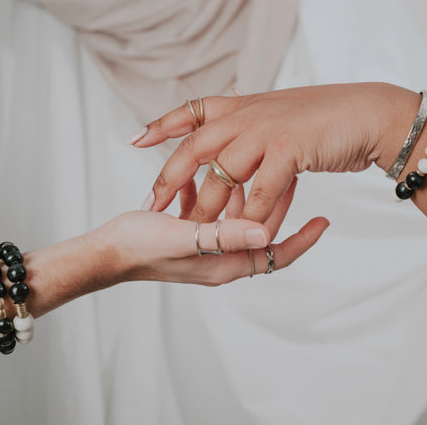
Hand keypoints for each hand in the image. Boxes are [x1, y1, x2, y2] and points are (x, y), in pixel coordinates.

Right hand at [95, 180, 328, 285]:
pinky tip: (204, 171)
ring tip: (252, 164)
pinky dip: (213, 189)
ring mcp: (205, 242)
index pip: (275, 255)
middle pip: (260, 228)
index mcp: (223, 262)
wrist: (103, 252)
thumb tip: (265, 231)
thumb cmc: (137, 249)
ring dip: (243, 190)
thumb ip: (222, 235)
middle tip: (292, 173)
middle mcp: (219, 254)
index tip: (323, 220)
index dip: (302, 240)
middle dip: (276, 201)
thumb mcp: (180, 239)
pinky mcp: (190, 230)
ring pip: (237, 214)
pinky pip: (213, 208)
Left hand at [132, 82, 416, 221]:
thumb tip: (238, 148)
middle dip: (169, 177)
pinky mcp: (289, 148)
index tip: (136, 138)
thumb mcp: (282, 117)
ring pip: (222, 174)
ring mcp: (267, 130)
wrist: (371, 113)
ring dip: (207, 207)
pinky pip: (260, 190)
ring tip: (189, 231)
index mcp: (245, 105)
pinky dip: (252, 216)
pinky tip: (244, 235)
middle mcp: (249, 114)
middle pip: (195, 147)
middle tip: (149, 204)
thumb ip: (256, 130)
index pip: (192, 110)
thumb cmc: (330, 118)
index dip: (162, 123)